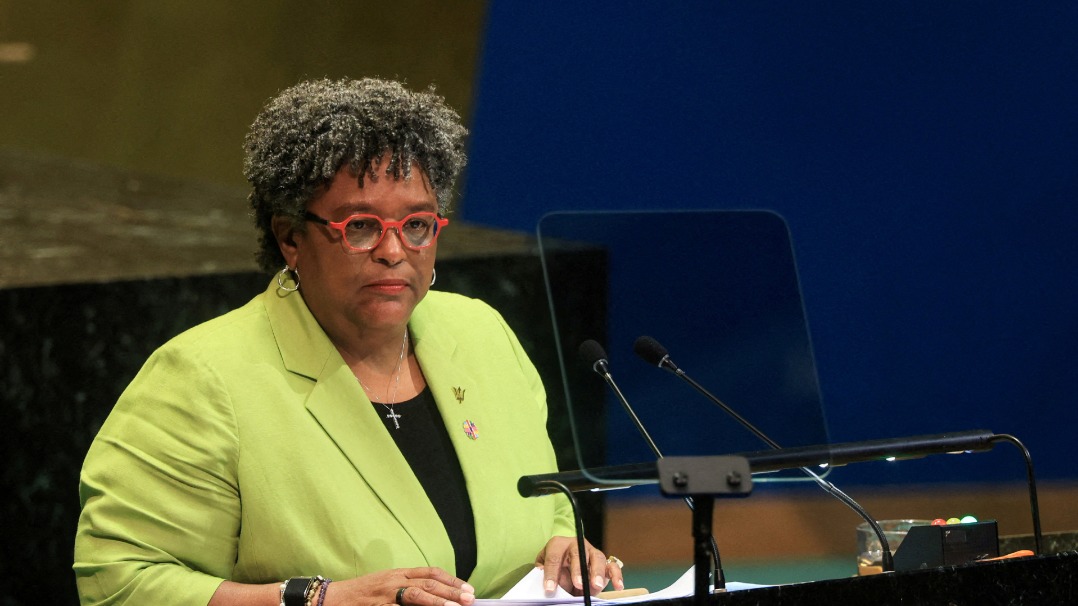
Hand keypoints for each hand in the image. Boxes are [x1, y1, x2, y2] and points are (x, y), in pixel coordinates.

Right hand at [324, 567, 474, 605]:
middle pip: (428, 583)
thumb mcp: (388, 585)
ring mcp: (386, 594)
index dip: (451, 579)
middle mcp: (394, 580)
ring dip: (437, 601)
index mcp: (399, 573)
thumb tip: (436, 594)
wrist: (335, 598)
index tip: (467, 588)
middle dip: (451, 591)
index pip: (431, 573)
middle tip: (469, 598)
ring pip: (416, 595)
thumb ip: (409, 587)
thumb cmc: (363, 593)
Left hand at [534, 536, 624, 595]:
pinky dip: (616, 575)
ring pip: (597, 557)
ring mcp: (591, 552)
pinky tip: (618, 586)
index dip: (551, 573)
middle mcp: (576, 545)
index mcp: (558, 544)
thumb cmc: (554, 566)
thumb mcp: (544, 567)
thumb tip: (546, 578)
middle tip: (577, 584)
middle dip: (578, 570)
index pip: (554, 557)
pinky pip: (612, 566)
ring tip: (595, 585)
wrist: (565, 566)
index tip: (550, 588)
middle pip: (578, 553)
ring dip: (597, 572)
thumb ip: (544, 572)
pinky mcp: (603, 563)